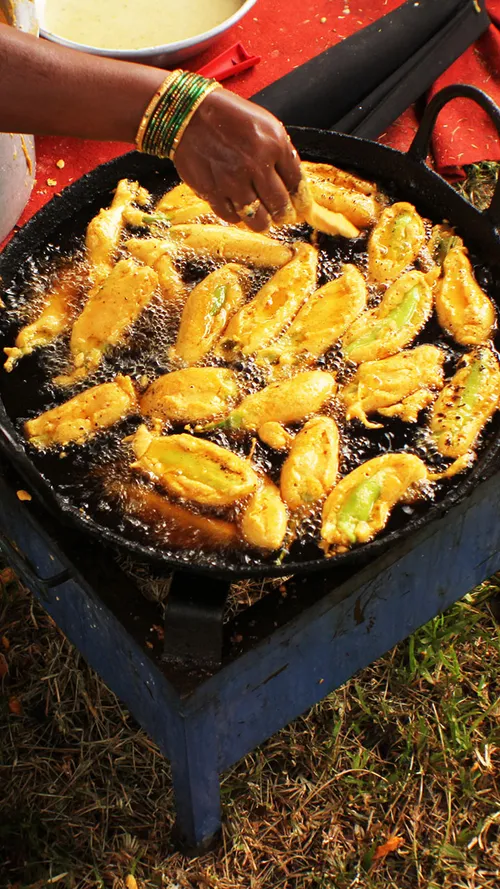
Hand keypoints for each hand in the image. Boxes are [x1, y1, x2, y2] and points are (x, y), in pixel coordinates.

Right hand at [174, 88, 301, 231]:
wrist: (189, 113)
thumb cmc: (229, 117)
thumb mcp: (265, 125)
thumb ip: (281, 154)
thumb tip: (293, 187)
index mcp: (274, 145)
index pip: (297, 184)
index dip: (301, 200)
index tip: (300, 207)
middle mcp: (256, 165)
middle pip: (280, 205)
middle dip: (284, 214)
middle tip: (282, 216)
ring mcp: (233, 181)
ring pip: (258, 219)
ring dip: (263, 222)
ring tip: (263, 219)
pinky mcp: (212, 191)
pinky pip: (231, 217)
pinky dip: (237, 216)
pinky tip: (238, 209)